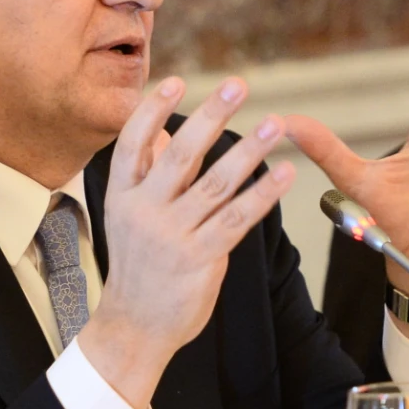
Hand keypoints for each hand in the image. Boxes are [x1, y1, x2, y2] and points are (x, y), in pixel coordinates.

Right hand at [78, 76, 294, 408]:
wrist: (135, 326)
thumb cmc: (138, 267)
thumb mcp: (129, 218)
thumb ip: (149, 175)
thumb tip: (166, 132)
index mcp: (122, 197)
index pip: (132, 144)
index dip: (151, 111)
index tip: (176, 81)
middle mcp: (144, 212)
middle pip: (179, 156)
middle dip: (210, 116)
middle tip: (237, 85)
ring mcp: (172, 236)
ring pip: (215, 184)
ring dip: (248, 150)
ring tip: (274, 123)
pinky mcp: (200, 258)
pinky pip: (237, 219)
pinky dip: (262, 194)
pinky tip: (285, 173)